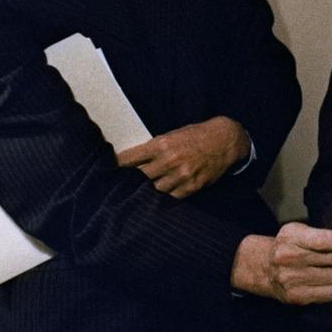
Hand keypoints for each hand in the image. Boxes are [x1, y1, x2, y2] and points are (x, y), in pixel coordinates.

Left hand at [117, 116, 248, 198]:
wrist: (225, 140)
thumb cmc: (196, 135)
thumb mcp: (173, 134)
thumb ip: (155, 148)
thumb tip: (134, 161)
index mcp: (161, 144)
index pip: (131, 158)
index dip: (118, 166)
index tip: (107, 171)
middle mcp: (169, 160)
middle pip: (140, 178)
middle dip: (132, 181)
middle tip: (121, 186)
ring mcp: (181, 175)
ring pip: (155, 190)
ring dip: (149, 190)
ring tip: (143, 192)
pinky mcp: (192, 186)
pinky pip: (172, 197)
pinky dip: (166, 196)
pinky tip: (163, 194)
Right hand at [231, 222, 331, 304]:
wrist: (262, 267)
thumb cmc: (289, 247)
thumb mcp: (308, 233)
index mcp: (292, 237)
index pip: (327, 240)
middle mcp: (289, 257)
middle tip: (324, 257)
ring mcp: (291, 279)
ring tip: (320, 269)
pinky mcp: (296, 297)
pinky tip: (319, 282)